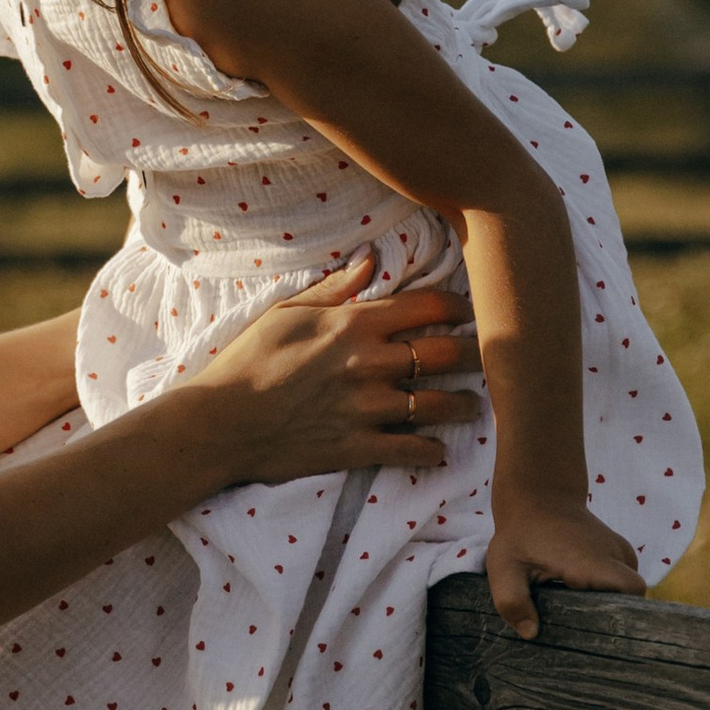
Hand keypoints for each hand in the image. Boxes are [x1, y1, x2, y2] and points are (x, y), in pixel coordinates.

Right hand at [196, 256, 481, 486]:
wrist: (219, 424)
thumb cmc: (246, 361)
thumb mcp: (284, 313)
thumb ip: (334, 289)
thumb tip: (371, 259)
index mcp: (353, 323)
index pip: (426, 306)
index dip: (457, 306)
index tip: (469, 311)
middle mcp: (369, 363)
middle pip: (445, 353)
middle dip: (477, 353)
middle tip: (491, 357)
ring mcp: (367, 408)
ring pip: (438, 403)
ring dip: (463, 405)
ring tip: (473, 406)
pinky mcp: (359, 447)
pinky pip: (413, 449)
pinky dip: (432, 451)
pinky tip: (439, 450)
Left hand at [485, 496, 642, 642]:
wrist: (539, 495)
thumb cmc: (520, 534)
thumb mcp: (504, 567)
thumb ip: (512, 600)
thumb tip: (531, 634)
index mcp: (591, 560)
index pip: (631, 591)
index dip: (622, 614)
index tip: (598, 630)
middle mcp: (613, 554)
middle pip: (632, 597)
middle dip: (612, 615)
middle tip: (583, 629)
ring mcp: (620, 550)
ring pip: (628, 590)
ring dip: (609, 603)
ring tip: (580, 611)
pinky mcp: (619, 552)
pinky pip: (624, 581)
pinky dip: (609, 592)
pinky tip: (585, 597)